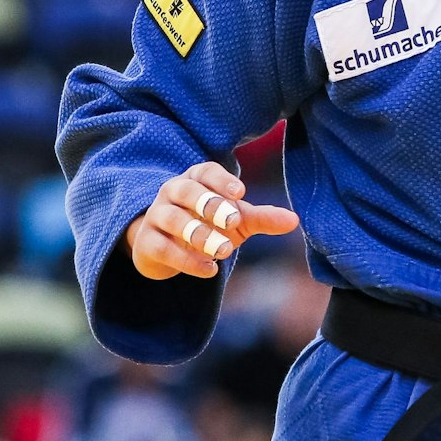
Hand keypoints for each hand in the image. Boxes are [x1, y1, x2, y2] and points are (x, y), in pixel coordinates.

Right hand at [124, 162, 300, 280]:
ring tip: (224, 250)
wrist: (167, 247)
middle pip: (187, 191)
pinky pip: (162, 247)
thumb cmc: (208, 223)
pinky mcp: (146, 242)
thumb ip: (262, 218)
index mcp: (196, 178)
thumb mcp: (236, 219)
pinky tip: (209, 270)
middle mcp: (173, 191)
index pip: (206, 171)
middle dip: (210, 204)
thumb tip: (294, 221)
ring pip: (174, 219)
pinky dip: (185, 260)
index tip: (240, 193)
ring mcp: (156, 215)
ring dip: (199, 234)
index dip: (221, 180)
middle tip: (233, 221)